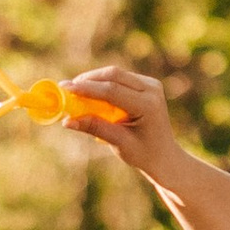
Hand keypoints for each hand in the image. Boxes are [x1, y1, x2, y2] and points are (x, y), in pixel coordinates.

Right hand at [61, 63, 180, 175]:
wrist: (165, 156)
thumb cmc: (143, 154)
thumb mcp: (119, 143)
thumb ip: (95, 127)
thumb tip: (67, 121)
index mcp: (148, 105)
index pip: (112, 91)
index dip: (86, 88)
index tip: (65, 88)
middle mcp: (152, 90)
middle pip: (114, 75)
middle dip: (88, 80)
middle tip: (67, 88)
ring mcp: (151, 84)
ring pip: (116, 73)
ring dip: (94, 80)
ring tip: (75, 91)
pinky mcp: (147, 84)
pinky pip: (120, 78)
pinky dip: (103, 83)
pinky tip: (90, 92)